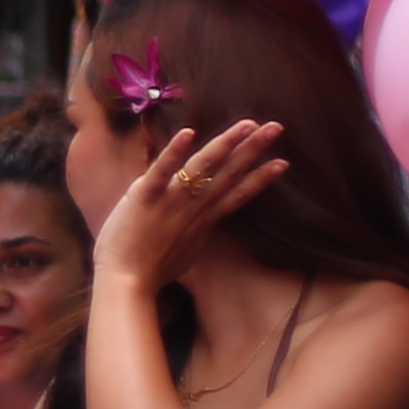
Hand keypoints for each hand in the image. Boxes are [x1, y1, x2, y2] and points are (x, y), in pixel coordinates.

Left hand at [102, 114, 286, 290]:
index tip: (283, 163)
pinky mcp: (145, 197)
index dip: (260, 178)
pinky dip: (175, 152)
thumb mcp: (183, 251)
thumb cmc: (149, 273)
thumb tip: (199, 226)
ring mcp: (171, 201)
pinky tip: (189, 133)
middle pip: (228, 173)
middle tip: (277, 127)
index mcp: (202, 220)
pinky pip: (162, 171)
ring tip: (248, 124)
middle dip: (253, 149)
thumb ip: (193, 232)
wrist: (125, 285)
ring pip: (203, 167)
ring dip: (226, 143)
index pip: (237, 194)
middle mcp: (193, 207)